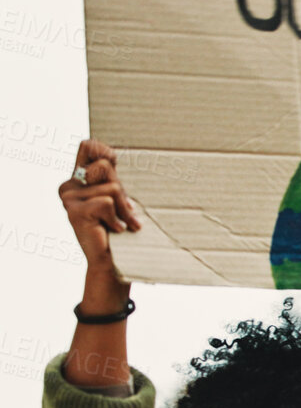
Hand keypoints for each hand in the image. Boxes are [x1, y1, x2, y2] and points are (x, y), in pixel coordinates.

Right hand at [58, 139, 139, 283]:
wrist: (109, 260)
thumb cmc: (116, 228)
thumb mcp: (116, 198)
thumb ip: (110, 178)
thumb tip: (108, 157)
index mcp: (78, 179)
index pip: (88, 146)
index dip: (104, 151)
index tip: (114, 164)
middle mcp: (69, 186)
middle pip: (105, 168)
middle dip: (122, 192)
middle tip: (124, 211)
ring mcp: (69, 199)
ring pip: (112, 188)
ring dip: (124, 210)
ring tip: (120, 224)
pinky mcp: (74, 211)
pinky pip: (108, 203)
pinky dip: (118, 218)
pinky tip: (113, 230)